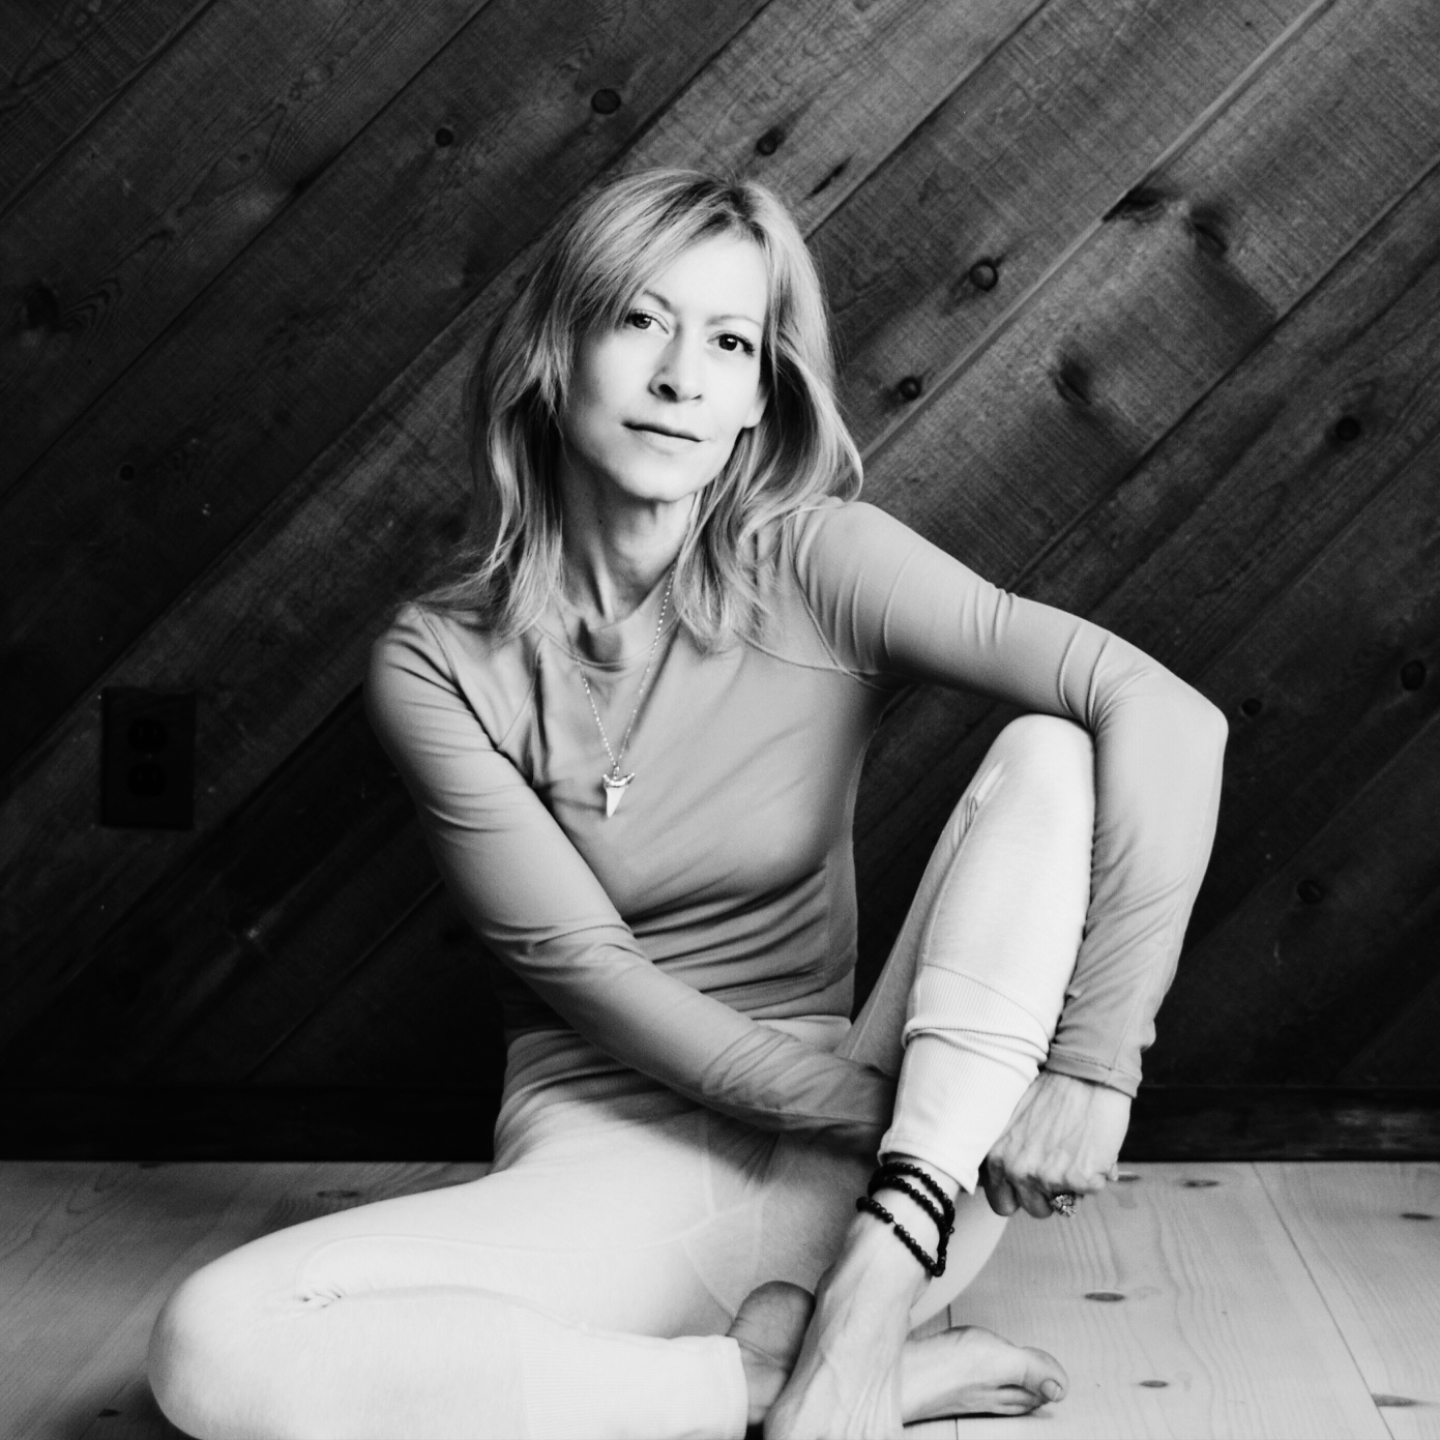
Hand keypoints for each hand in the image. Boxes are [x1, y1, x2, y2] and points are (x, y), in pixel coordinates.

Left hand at [982, 1071, 1130, 1218]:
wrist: (1085, 1073)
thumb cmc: (1051, 1091)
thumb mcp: (1012, 1122)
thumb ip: (1009, 1153)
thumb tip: (1015, 1180)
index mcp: (996, 1156)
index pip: (1000, 1202)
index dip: (1019, 1194)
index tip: (1030, 1183)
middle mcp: (1016, 1170)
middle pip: (1032, 1208)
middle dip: (1046, 1195)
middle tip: (1058, 1167)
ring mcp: (1048, 1178)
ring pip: (1062, 1205)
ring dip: (1071, 1187)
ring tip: (1075, 1153)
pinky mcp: (1079, 1179)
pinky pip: (1091, 1191)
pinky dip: (1096, 1174)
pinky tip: (1091, 1146)